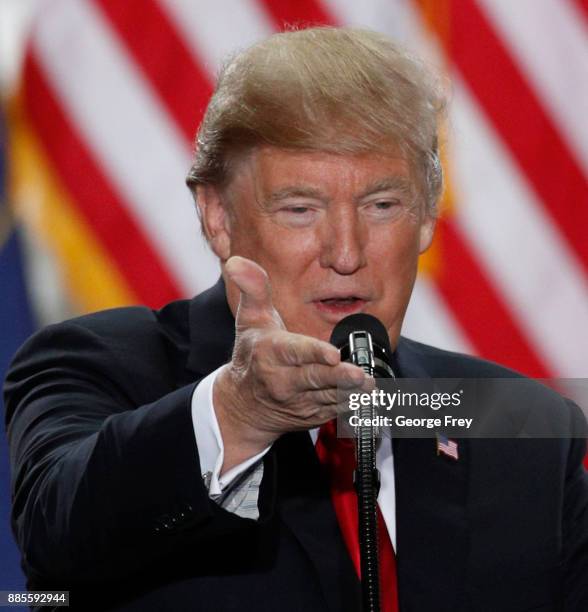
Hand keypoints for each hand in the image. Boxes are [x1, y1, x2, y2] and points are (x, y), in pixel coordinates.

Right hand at [214, 256, 366, 471]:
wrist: (244, 405)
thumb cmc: (252, 356)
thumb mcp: (250, 320)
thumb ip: (253, 289)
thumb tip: (237, 261)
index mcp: (270, 354)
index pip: (293, 351)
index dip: (313, 353)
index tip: (333, 354)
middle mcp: (283, 380)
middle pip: (315, 378)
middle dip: (338, 377)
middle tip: (360, 375)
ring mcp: (299, 401)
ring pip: (328, 397)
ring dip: (351, 393)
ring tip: (370, 387)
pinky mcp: (312, 415)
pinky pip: (334, 411)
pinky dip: (351, 406)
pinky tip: (368, 399)